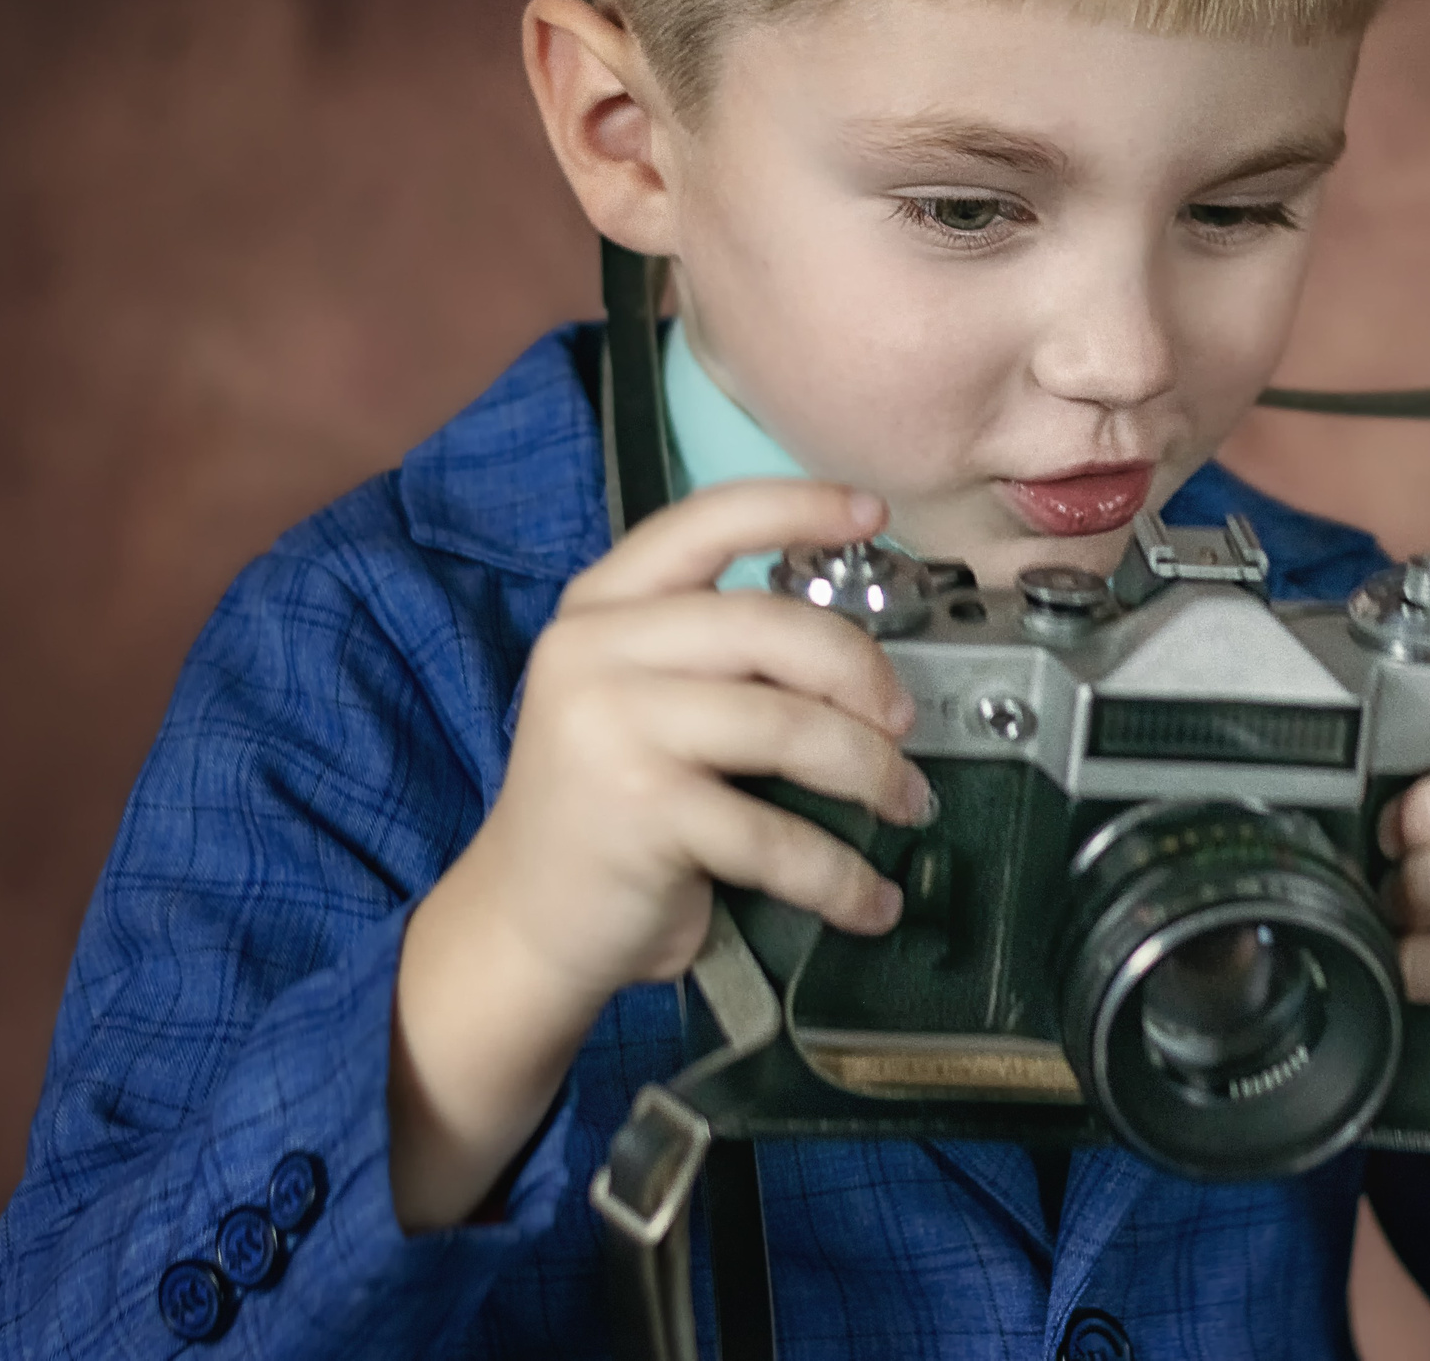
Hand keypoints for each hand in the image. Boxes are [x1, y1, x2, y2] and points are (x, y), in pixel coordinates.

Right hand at [389, 479, 931, 1228]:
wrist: (525, 924)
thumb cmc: (608, 808)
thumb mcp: (645, 702)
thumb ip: (721, 656)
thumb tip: (863, 656)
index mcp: (602, 605)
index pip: (706, 522)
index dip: (796, 506)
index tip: (872, 513)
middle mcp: (596, 651)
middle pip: (772, 626)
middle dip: (863, 675)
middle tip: (904, 724)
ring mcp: (612, 728)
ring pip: (789, 727)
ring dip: (871, 773)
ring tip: (905, 804)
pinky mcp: (641, 813)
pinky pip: (776, 835)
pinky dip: (840, 874)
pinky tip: (870, 898)